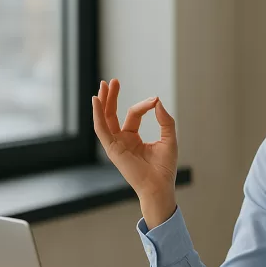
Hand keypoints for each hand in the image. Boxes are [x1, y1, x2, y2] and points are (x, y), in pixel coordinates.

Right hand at [91, 79, 177, 226]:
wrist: (159, 185)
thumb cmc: (164, 167)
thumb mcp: (169, 139)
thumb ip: (165, 120)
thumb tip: (157, 101)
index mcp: (133, 138)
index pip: (133, 114)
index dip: (143, 105)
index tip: (154, 100)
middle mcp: (121, 140)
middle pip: (112, 114)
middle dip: (112, 97)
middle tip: (112, 81)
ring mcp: (115, 144)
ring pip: (104, 119)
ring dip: (104, 102)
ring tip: (104, 85)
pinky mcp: (111, 149)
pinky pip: (101, 129)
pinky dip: (98, 115)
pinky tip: (96, 100)